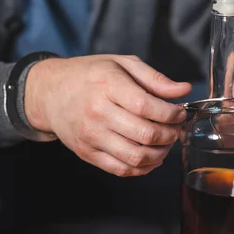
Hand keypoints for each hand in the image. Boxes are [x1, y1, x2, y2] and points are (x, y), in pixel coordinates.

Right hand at [25, 55, 190, 176]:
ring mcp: (91, 136)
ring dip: (160, 154)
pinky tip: (152, 158)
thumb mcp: (122, 64)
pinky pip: (121, 169)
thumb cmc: (90, 75)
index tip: (179, 114)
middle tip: (175, 129)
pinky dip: (143, 168)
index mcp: (107, 84)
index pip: (146, 106)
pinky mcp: (87, 153)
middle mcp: (97, 112)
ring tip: (166, 144)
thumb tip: (183, 90)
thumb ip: (155, 79)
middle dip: (170, 135)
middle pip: (145, 134)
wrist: (50, 93)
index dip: (170, 114)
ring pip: (136, 157)